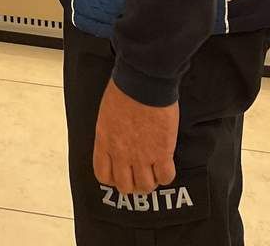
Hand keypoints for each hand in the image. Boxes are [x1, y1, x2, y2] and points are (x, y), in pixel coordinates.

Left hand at [93, 80, 177, 195]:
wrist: (143, 82)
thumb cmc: (124, 90)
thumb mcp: (106, 114)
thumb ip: (109, 134)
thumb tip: (116, 142)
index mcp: (104, 142)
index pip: (103, 175)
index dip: (112, 179)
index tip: (120, 174)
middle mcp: (121, 154)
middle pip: (125, 186)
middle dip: (132, 184)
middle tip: (139, 175)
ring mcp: (142, 155)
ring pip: (145, 186)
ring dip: (150, 181)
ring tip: (154, 172)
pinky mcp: (162, 152)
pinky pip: (165, 176)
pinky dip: (166, 175)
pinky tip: (166, 165)